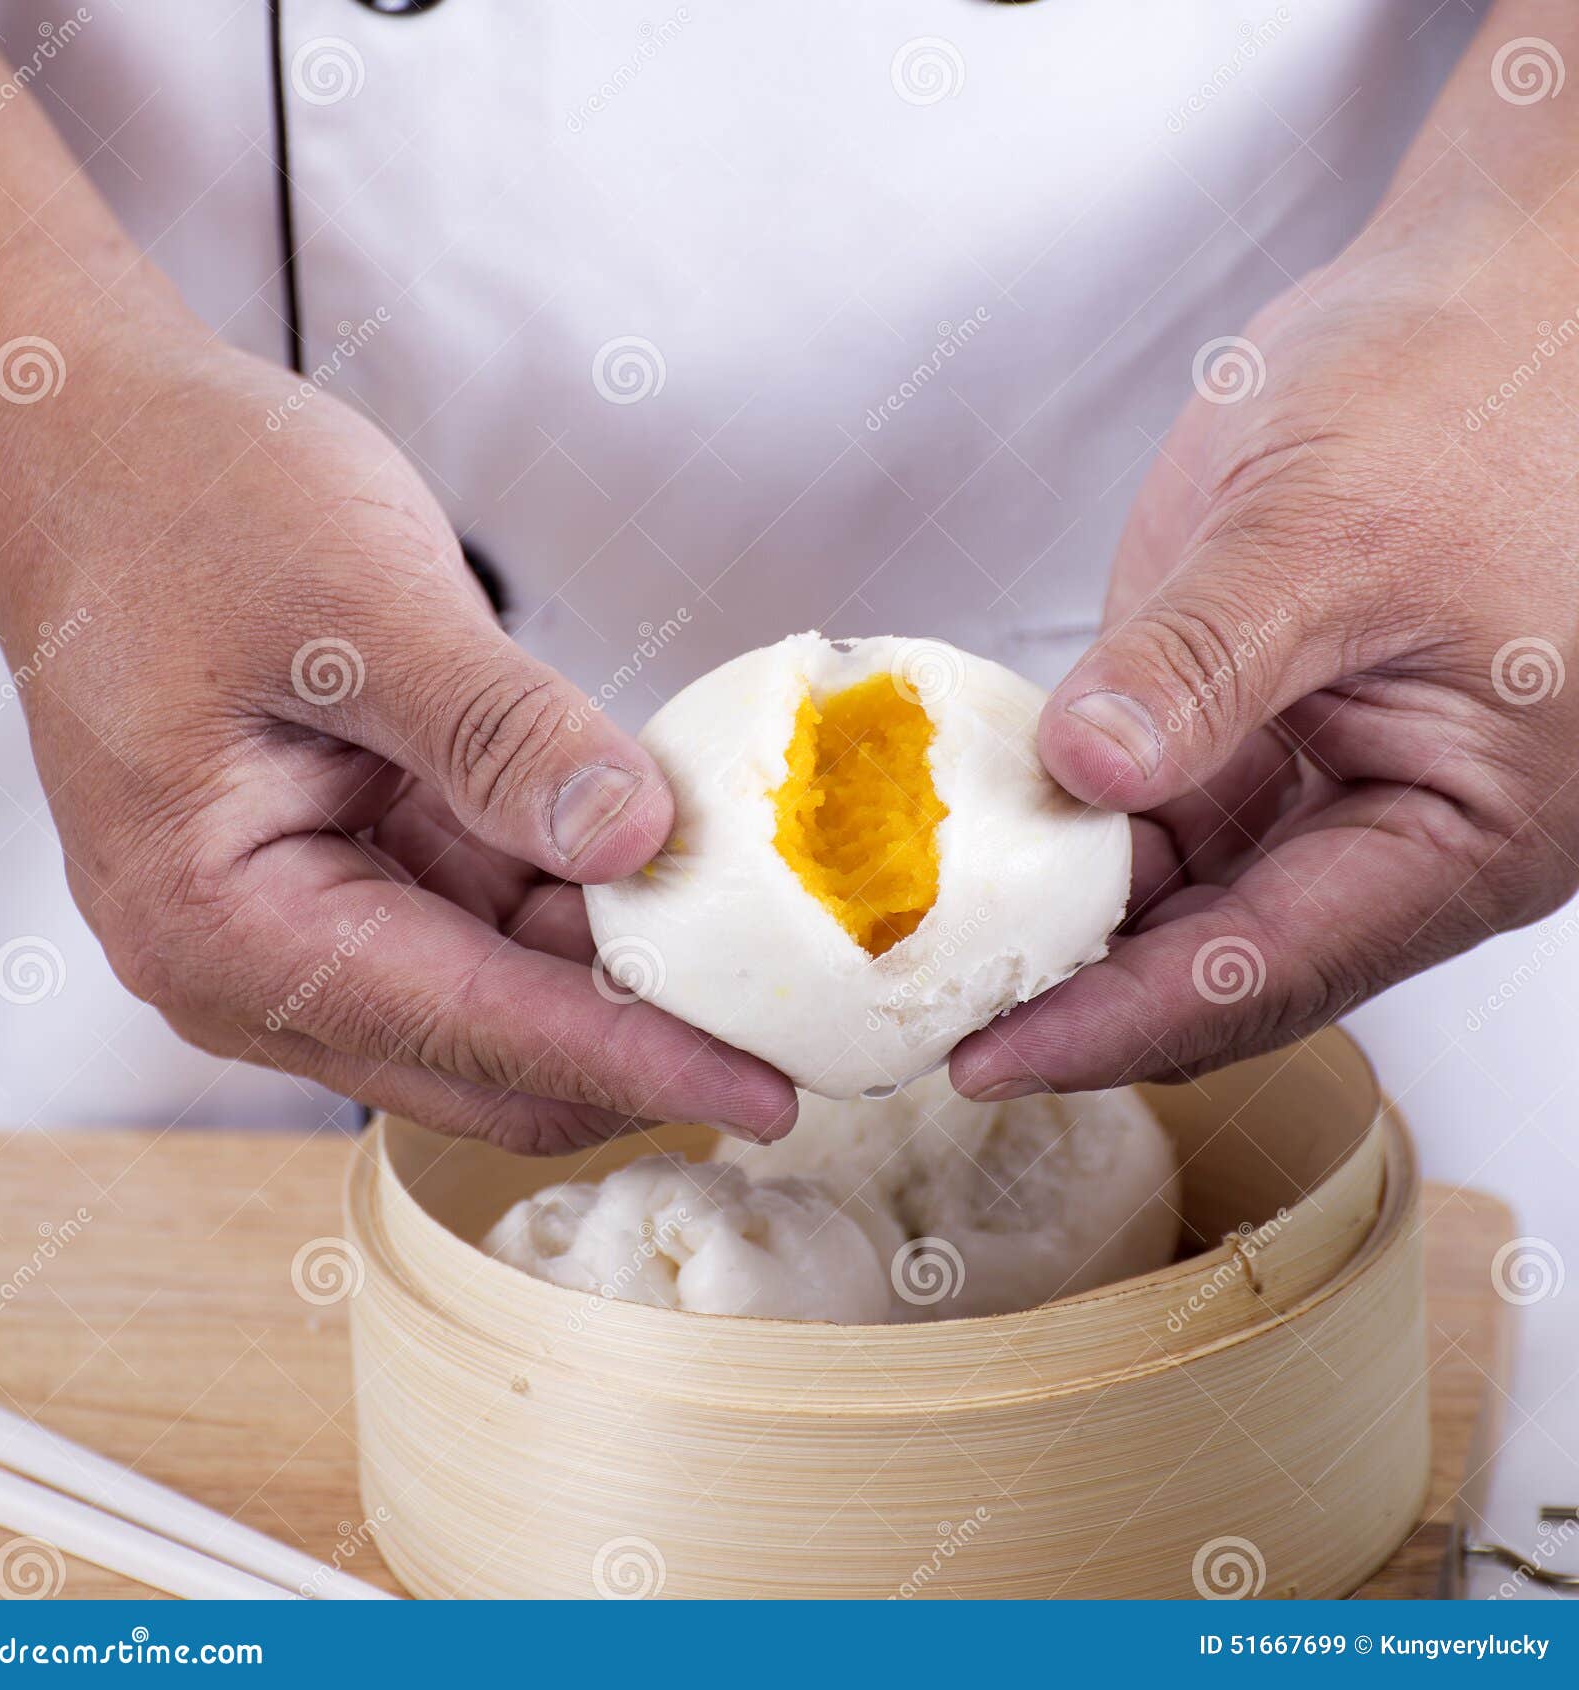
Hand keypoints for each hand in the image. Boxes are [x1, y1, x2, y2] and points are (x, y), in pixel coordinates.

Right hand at [0, 327, 795, 1148]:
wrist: (98, 445)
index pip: (475, 1030)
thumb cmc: (177, 504)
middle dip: (640, 1043)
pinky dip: (581, 905)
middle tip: (787, 1016)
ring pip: (504, 1001)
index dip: (636, 1064)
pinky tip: (664, 864)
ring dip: (620, 974)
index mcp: (226, 925)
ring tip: (749, 931)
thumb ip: (500, 734)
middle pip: (491, 1058)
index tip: (766, 1092)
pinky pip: (491, 925)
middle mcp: (257, 961)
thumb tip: (633, 838)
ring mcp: (307, 924)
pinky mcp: (354, 874)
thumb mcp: (358, 605)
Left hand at [952, 192, 1578, 1095]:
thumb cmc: (1473, 387)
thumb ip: (1205, 664)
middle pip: (1221, 963)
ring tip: (929, 952)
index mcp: (1466, 832)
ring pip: (1180, 900)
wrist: (1490, 291)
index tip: (989, 1059)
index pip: (1270, 972)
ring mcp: (1324, 784)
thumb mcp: (1328, 529)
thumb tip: (1090, 771)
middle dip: (1079, 996)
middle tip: (930, 1020)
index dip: (1119, 1026)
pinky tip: (975, 844)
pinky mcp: (1258, 730)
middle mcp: (1399, 836)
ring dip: (1064, 921)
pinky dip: (1068, 834)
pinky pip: (1157, 817)